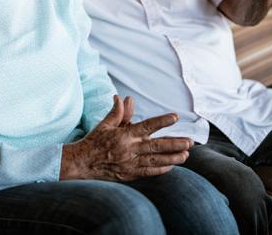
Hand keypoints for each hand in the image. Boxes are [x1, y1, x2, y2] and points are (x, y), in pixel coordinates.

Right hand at [60, 96, 191, 181]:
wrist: (82, 163)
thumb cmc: (94, 141)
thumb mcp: (105, 124)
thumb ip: (118, 112)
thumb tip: (124, 97)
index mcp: (124, 135)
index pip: (147, 126)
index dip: (161, 122)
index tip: (175, 117)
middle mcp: (129, 149)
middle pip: (156, 146)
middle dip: (174, 144)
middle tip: (189, 142)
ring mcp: (130, 163)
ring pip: (155, 161)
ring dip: (172, 158)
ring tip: (185, 155)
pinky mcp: (129, 174)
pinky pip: (148, 172)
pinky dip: (160, 170)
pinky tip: (171, 166)